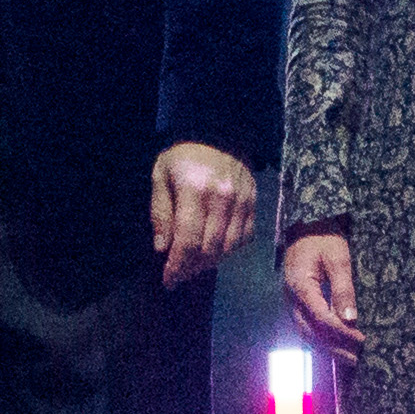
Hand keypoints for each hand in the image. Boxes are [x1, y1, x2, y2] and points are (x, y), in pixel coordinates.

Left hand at [151, 142, 255, 285]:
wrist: (220, 132)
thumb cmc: (183, 155)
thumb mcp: (161, 176)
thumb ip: (161, 212)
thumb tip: (162, 249)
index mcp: (195, 191)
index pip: (187, 240)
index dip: (177, 266)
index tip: (168, 281)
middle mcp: (223, 199)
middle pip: (209, 249)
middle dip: (191, 268)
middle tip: (177, 275)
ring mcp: (242, 202)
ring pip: (229, 248)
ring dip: (210, 263)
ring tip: (193, 265)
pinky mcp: (254, 204)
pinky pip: (245, 238)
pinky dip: (229, 251)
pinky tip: (214, 251)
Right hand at [277, 225, 361, 361]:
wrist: (306, 228)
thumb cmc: (324, 239)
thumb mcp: (338, 260)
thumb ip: (343, 289)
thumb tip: (350, 320)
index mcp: (300, 286)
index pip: (321, 318)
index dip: (342, 333)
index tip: (362, 340)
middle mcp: (291, 298)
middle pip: (310, 332)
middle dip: (333, 348)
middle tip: (356, 360)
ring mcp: (291, 301)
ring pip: (305, 332)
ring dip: (326, 347)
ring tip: (348, 359)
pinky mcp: (295, 301)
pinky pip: (305, 325)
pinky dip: (319, 338)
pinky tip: (334, 345)